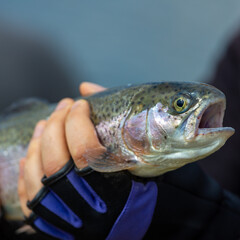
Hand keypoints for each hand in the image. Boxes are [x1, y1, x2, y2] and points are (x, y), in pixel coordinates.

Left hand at [18, 82, 157, 239]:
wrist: (124, 232)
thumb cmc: (136, 196)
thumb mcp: (140, 164)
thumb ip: (113, 121)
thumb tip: (86, 87)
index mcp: (109, 189)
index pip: (84, 148)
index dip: (78, 120)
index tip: (81, 103)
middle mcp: (82, 203)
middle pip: (55, 158)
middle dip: (58, 123)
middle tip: (65, 106)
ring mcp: (62, 214)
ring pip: (36, 173)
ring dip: (39, 140)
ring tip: (47, 122)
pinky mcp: (49, 221)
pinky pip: (27, 193)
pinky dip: (26, 168)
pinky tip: (31, 153)